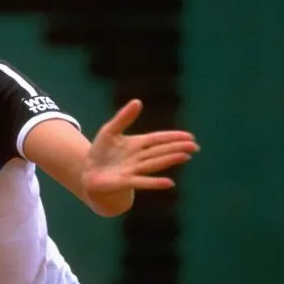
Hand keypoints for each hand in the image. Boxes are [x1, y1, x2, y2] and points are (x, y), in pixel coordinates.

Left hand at [82, 99, 198, 194]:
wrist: (89, 171)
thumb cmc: (101, 151)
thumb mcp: (110, 130)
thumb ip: (124, 117)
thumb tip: (138, 101)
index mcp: (137, 143)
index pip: (158, 138)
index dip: (173, 137)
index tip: (190, 136)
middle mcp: (139, 156)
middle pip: (160, 151)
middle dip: (177, 148)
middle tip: (195, 147)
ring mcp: (133, 169)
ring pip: (154, 163)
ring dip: (169, 160)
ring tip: (185, 157)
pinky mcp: (125, 181)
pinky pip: (142, 181)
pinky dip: (155, 182)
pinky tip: (169, 183)